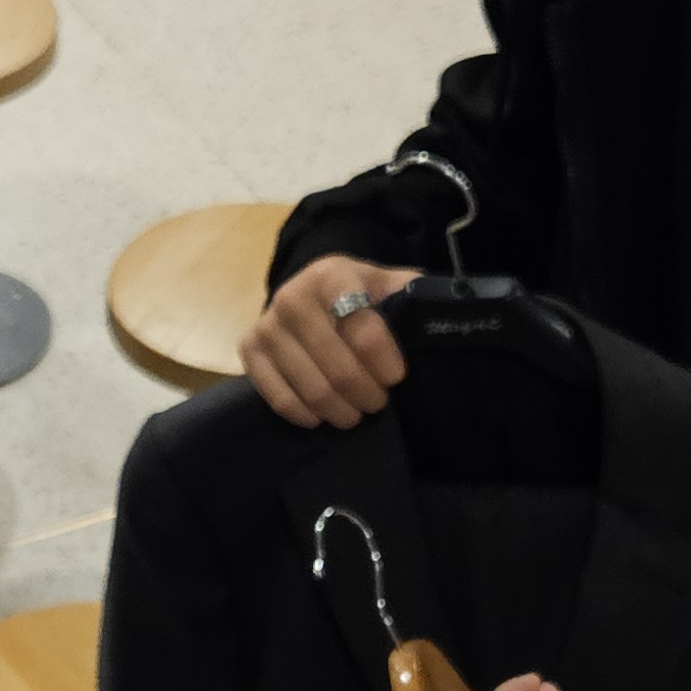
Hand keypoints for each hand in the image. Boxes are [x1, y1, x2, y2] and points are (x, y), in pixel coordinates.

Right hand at [240, 258, 420, 427]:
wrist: (310, 289)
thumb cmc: (358, 293)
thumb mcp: (387, 283)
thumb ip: (412, 294)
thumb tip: (442, 313)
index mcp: (331, 275)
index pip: (362, 328)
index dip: (385, 361)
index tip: (397, 377)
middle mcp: (292, 297)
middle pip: (339, 367)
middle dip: (367, 394)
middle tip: (378, 401)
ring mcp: (267, 325)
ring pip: (312, 389)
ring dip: (341, 410)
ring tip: (356, 411)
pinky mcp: (249, 350)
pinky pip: (279, 399)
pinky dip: (307, 415)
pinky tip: (324, 415)